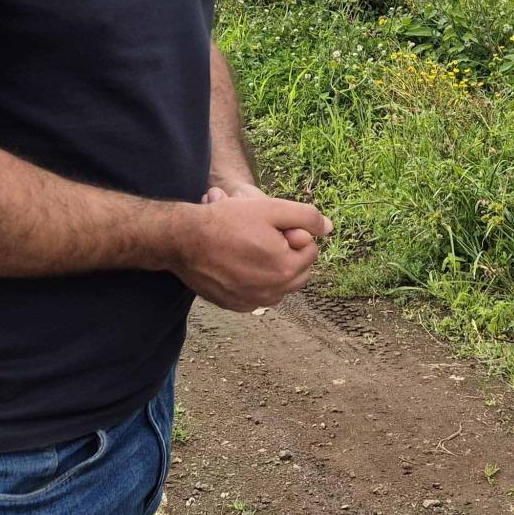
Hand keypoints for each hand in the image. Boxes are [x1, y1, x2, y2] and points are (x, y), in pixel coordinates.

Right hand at [176, 193, 332, 310]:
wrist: (184, 240)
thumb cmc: (227, 221)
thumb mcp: (271, 209)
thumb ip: (306, 216)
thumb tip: (328, 227)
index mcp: (286, 269)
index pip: (310, 249)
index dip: (293, 232)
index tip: (270, 225)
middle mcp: (272, 293)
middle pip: (298, 270)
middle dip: (287, 252)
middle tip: (261, 235)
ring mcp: (253, 302)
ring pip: (279, 283)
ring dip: (273, 266)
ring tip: (249, 246)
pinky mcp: (236, 306)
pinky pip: (258, 293)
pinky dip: (255, 280)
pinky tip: (237, 262)